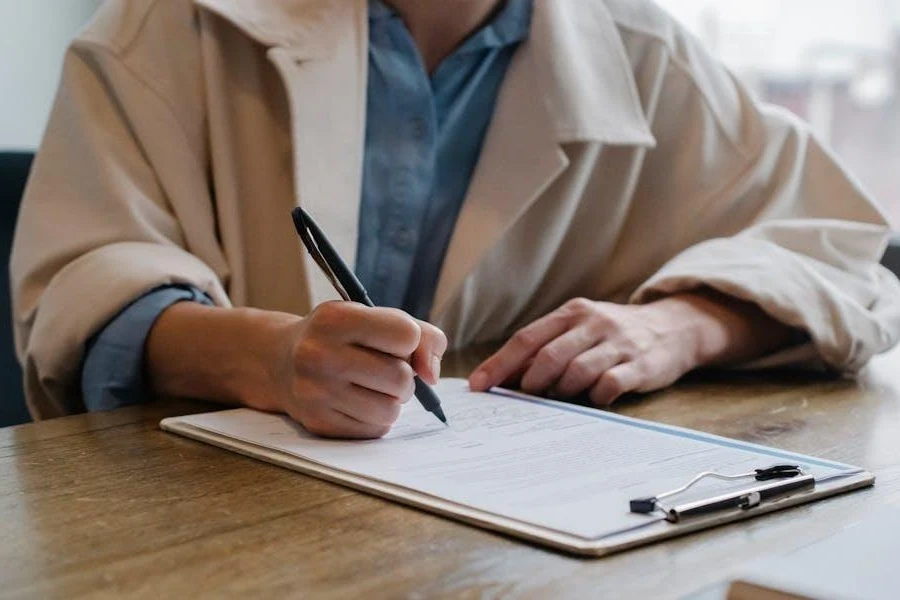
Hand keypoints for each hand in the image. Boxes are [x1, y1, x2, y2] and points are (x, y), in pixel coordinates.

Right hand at [272, 301, 447, 437]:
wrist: (281, 361)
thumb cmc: (341, 337)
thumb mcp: (374, 317)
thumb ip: (421, 335)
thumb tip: (432, 375)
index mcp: (336, 319)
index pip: (407, 335)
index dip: (410, 341)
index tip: (394, 342)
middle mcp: (320, 354)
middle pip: (401, 377)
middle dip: (404, 376)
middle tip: (386, 370)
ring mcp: (315, 392)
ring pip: (391, 409)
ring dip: (392, 401)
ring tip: (374, 387)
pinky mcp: (318, 422)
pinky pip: (375, 429)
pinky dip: (377, 418)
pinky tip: (358, 402)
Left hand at [468, 293, 794, 404]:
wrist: (674, 327)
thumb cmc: (612, 334)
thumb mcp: (580, 328)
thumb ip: (546, 347)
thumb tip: (502, 376)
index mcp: (572, 313)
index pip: (527, 339)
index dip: (499, 364)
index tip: (478, 386)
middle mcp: (593, 323)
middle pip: (549, 356)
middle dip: (529, 382)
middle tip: (523, 398)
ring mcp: (618, 343)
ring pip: (577, 371)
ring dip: (561, 392)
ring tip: (559, 399)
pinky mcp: (640, 365)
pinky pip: (609, 385)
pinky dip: (594, 397)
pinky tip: (593, 399)